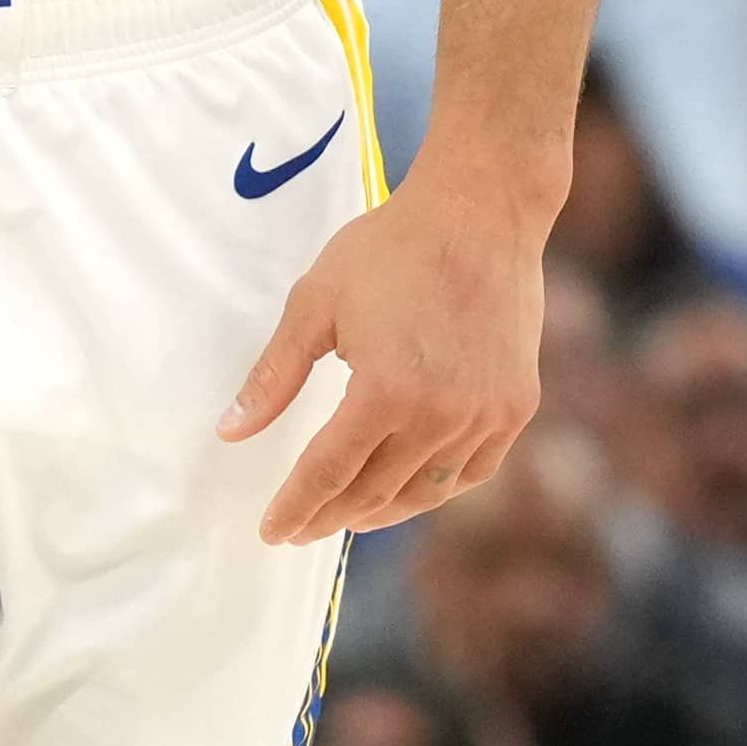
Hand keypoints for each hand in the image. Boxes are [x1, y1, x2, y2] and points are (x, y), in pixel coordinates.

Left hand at [220, 174, 542, 543]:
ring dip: (381, 511)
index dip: (296, 507)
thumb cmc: (391, 248)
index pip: (327, 474)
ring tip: (348, 516)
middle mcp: (440, 417)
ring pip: (425, 492)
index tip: (272, 532)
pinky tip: (411, 489)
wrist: (481, 213)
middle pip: (373, 492)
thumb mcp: (316, 302)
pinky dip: (436, 489)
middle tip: (301, 528)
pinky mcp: (516, 407)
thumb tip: (230, 431)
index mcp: (384, 393)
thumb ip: (274, 375)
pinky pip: (472, 472)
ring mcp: (485, 416)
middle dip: (330, 516)